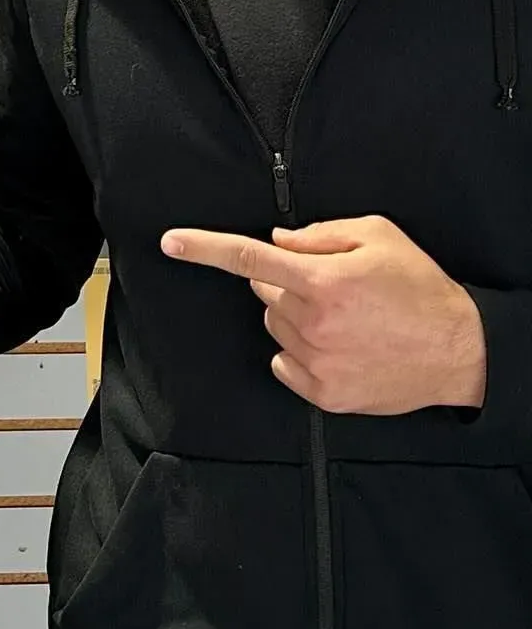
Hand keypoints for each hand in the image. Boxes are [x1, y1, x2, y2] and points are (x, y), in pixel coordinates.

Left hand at [162, 214, 486, 415]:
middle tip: (329, 286)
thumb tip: (276, 242)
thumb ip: (319, 234)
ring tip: (345, 318)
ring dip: (295, 317)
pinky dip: (299, 353)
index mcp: (320, 281)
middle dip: (285, 284)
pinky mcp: (325, 395)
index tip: (170, 242)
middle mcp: (312, 323)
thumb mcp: (376, 235)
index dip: (204, 248)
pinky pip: (284, 365)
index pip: (248, 260)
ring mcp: (317, 363)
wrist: (459, 351)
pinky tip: (338, 346)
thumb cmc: (418, 287)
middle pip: (264, 294)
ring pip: (275, 328)